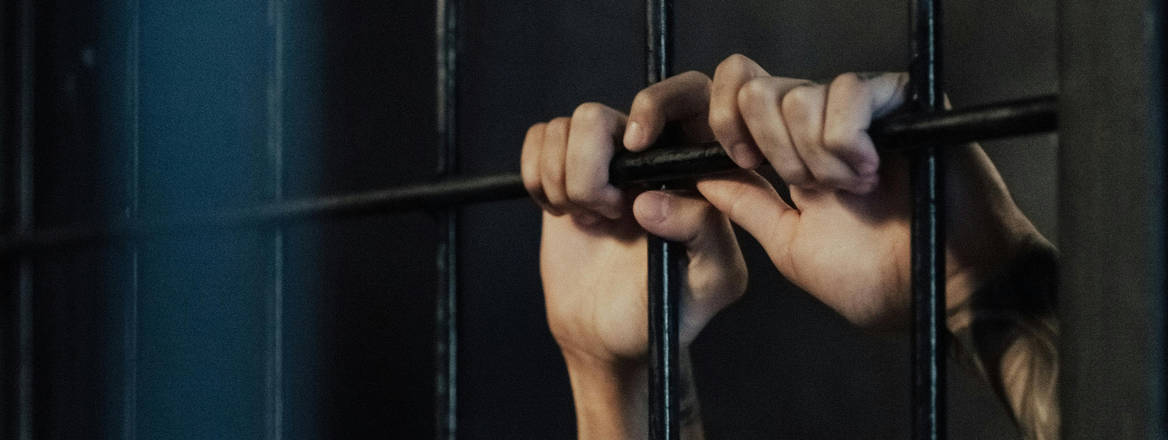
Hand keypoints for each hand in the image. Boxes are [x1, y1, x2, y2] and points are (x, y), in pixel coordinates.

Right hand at [522, 71, 746, 437]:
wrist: (608, 338)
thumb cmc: (667, 311)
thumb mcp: (710, 282)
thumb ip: (705, 235)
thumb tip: (651, 200)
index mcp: (696, 167)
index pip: (688, 94)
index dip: (654, 106)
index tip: (634, 150)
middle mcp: (650, 153)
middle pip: (600, 114)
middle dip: (591, 169)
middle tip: (609, 213)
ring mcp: (603, 159)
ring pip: (566, 126)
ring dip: (566, 180)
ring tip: (591, 219)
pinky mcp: (563, 170)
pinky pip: (539, 138)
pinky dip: (540, 176)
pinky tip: (563, 212)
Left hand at [660, 54, 1046, 330]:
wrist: (943, 291)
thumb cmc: (880, 278)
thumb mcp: (791, 243)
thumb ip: (746, 205)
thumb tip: (699, 177)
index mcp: (789, 149)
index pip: (737, 94)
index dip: (724, 121)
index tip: (744, 164)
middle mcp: (821, 120)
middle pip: (756, 89)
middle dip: (772, 149)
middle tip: (812, 189)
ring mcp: (862, 106)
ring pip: (798, 95)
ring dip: (816, 157)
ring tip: (854, 190)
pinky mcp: (902, 98)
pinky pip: (849, 92)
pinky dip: (848, 142)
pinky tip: (873, 172)